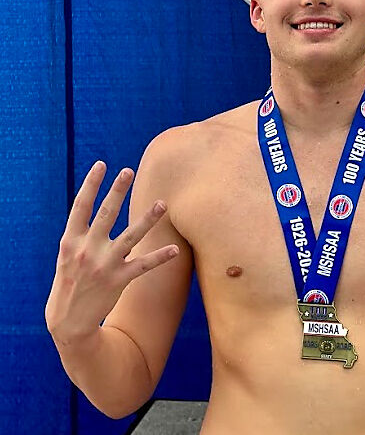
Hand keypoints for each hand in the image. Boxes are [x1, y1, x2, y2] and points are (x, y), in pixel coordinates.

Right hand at [45, 161, 178, 344]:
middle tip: (128, 171)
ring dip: (148, 219)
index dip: (91, 184)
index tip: (101, 165)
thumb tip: (94, 209)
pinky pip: (144, 265)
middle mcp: (87, 250)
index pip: (80, 206)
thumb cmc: (68, 284)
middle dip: (117, 191)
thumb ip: (80, 234)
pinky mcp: (119, 280)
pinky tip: (175, 248)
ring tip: (163, 203)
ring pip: (131, 236)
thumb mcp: (65, 256)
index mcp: (70, 242)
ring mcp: (104, 265)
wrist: (69, 324)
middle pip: (106, 214)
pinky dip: (160, 256)